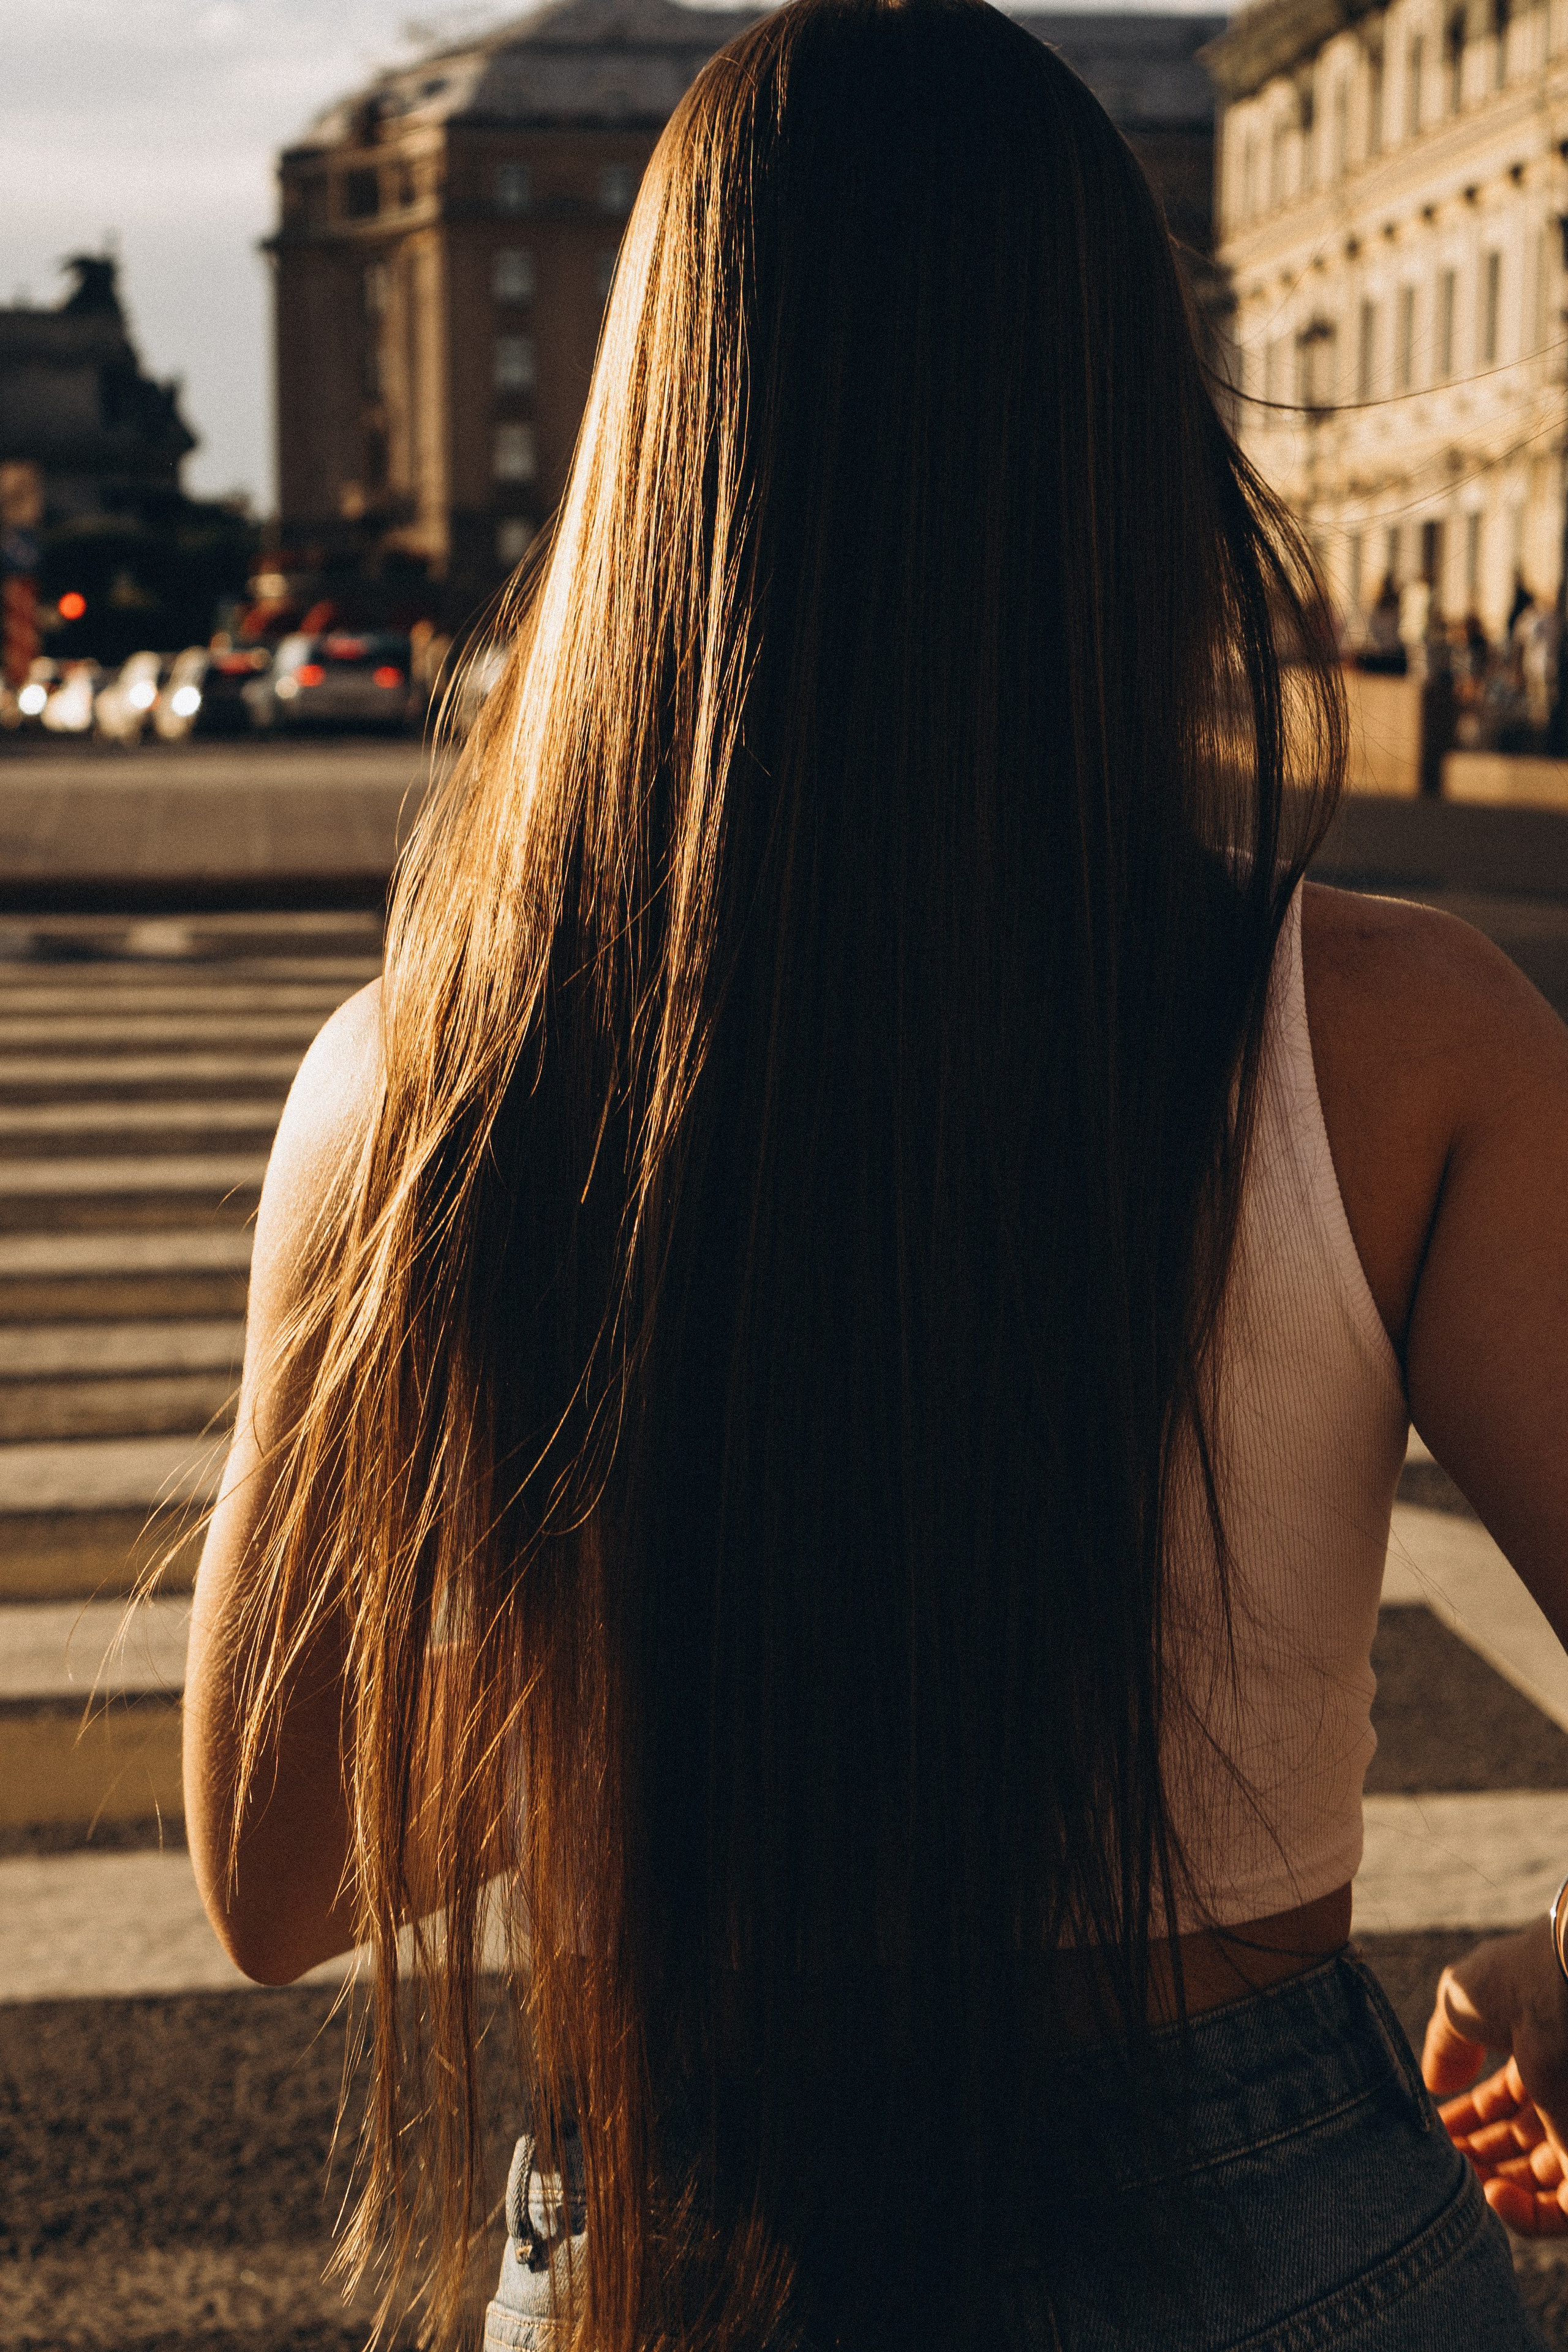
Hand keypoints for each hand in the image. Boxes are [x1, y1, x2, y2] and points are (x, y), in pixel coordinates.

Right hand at [1421, 1918, 1567, 2235]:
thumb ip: (1444, 2047)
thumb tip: (1436, 2086)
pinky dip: (1525, 2216)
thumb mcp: (1461, 2004)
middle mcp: (1555, 2097)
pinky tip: (1491, 2194)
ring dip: (1492, 2192)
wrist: (1567, 1983)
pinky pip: (1561, 2211)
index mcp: (1532, 2057)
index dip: (1463, 2121)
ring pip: (1535, 2185)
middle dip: (1474, 2159)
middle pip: (1515, 2147)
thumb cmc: (1515, 1985)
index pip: (1498, 2104)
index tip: (1433, 2133)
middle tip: (1440, 2166)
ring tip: (1460, 2185)